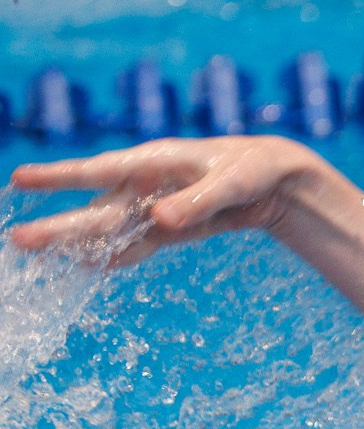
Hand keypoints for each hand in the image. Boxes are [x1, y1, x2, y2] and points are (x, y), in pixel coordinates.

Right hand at [8, 136, 325, 267]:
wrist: (273, 180)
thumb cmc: (251, 170)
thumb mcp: (231, 183)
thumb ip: (197, 202)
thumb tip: (160, 220)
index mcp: (154, 161)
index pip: (99, 171)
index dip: (61, 177)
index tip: (21, 179)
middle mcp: (146, 184)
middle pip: (98, 210)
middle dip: (61, 227)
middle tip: (20, 242)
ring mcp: (155, 206)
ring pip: (111, 229)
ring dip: (80, 245)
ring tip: (43, 258)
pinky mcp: (169, 228)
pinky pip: (138, 244)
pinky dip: (118, 256)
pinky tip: (91, 267)